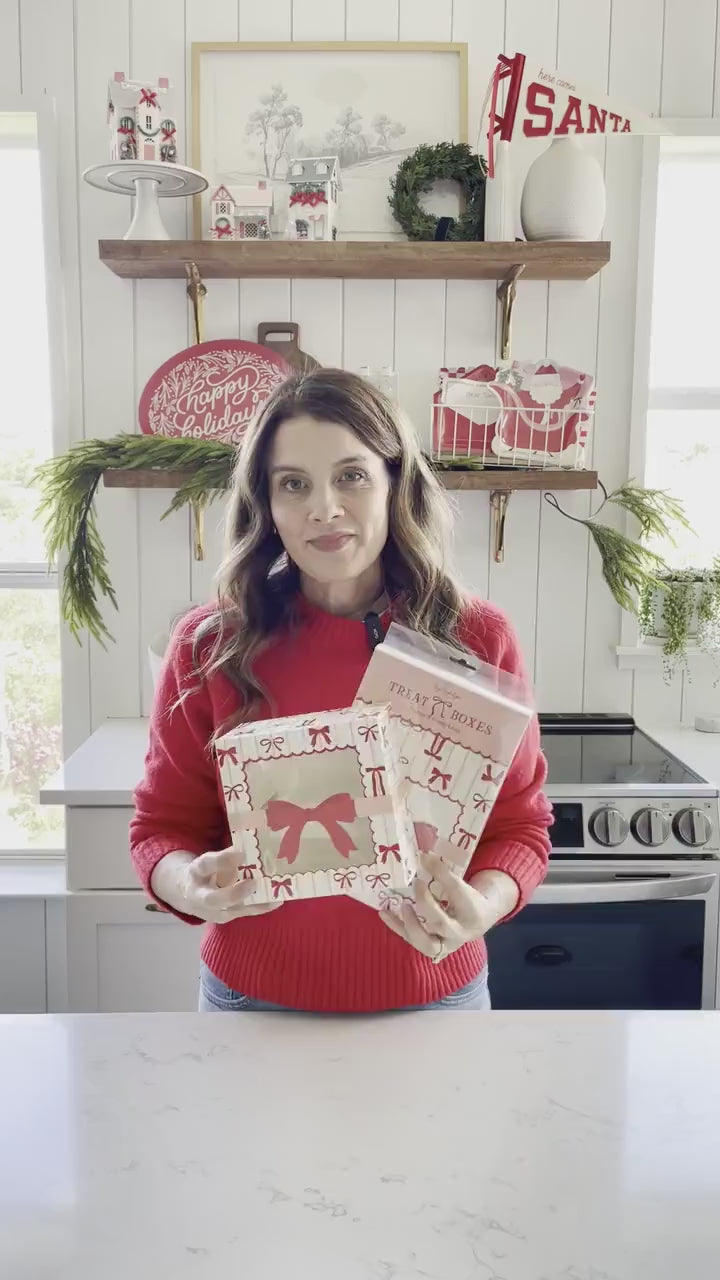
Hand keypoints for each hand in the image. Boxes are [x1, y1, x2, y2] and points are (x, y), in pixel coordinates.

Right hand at [150, 848, 282, 924]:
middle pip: (214, 899)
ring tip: (273, 894)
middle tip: (253, 883)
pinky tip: (277, 900)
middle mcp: (200, 895)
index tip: (241, 852)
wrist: (189, 895)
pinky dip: (261, 907)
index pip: (205, 865)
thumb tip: (252, 844)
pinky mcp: (226, 917)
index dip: (222, 860)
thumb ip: (225, 856)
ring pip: (232, 910)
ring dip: (253, 902)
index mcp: (195, 873)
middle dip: (235, 893)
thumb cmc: (206, 872)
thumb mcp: (208, 860)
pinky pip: (244, 913)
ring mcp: (213, 911)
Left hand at [379, 854, 516, 963]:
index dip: (440, 873)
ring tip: (403, 906)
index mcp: (472, 911)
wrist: (477, 923)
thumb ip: (444, 873)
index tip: (425, 857)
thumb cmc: (467, 899)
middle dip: (426, 903)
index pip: (457, 891)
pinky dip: (396, 927)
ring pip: (426, 943)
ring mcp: (445, 945)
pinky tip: (383, 913)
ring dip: (411, 924)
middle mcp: (460, 932)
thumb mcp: (463, 884)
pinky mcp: (431, 949)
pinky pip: (411, 941)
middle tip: (417, 883)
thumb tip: (422, 856)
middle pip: (442, 923)